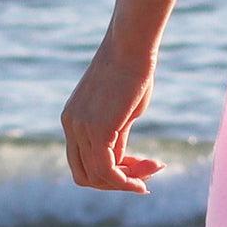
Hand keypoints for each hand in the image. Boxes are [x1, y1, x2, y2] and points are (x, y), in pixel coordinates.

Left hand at [61, 35, 165, 192]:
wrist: (132, 44)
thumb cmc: (134, 67)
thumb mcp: (123, 108)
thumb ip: (116, 134)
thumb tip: (119, 159)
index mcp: (73, 119)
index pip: (84, 160)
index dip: (111, 170)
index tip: (141, 165)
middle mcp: (71, 127)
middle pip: (85, 175)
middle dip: (117, 181)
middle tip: (148, 174)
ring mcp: (81, 129)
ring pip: (96, 176)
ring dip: (126, 180)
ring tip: (155, 169)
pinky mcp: (98, 129)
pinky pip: (106, 168)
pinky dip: (125, 180)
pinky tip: (146, 176)